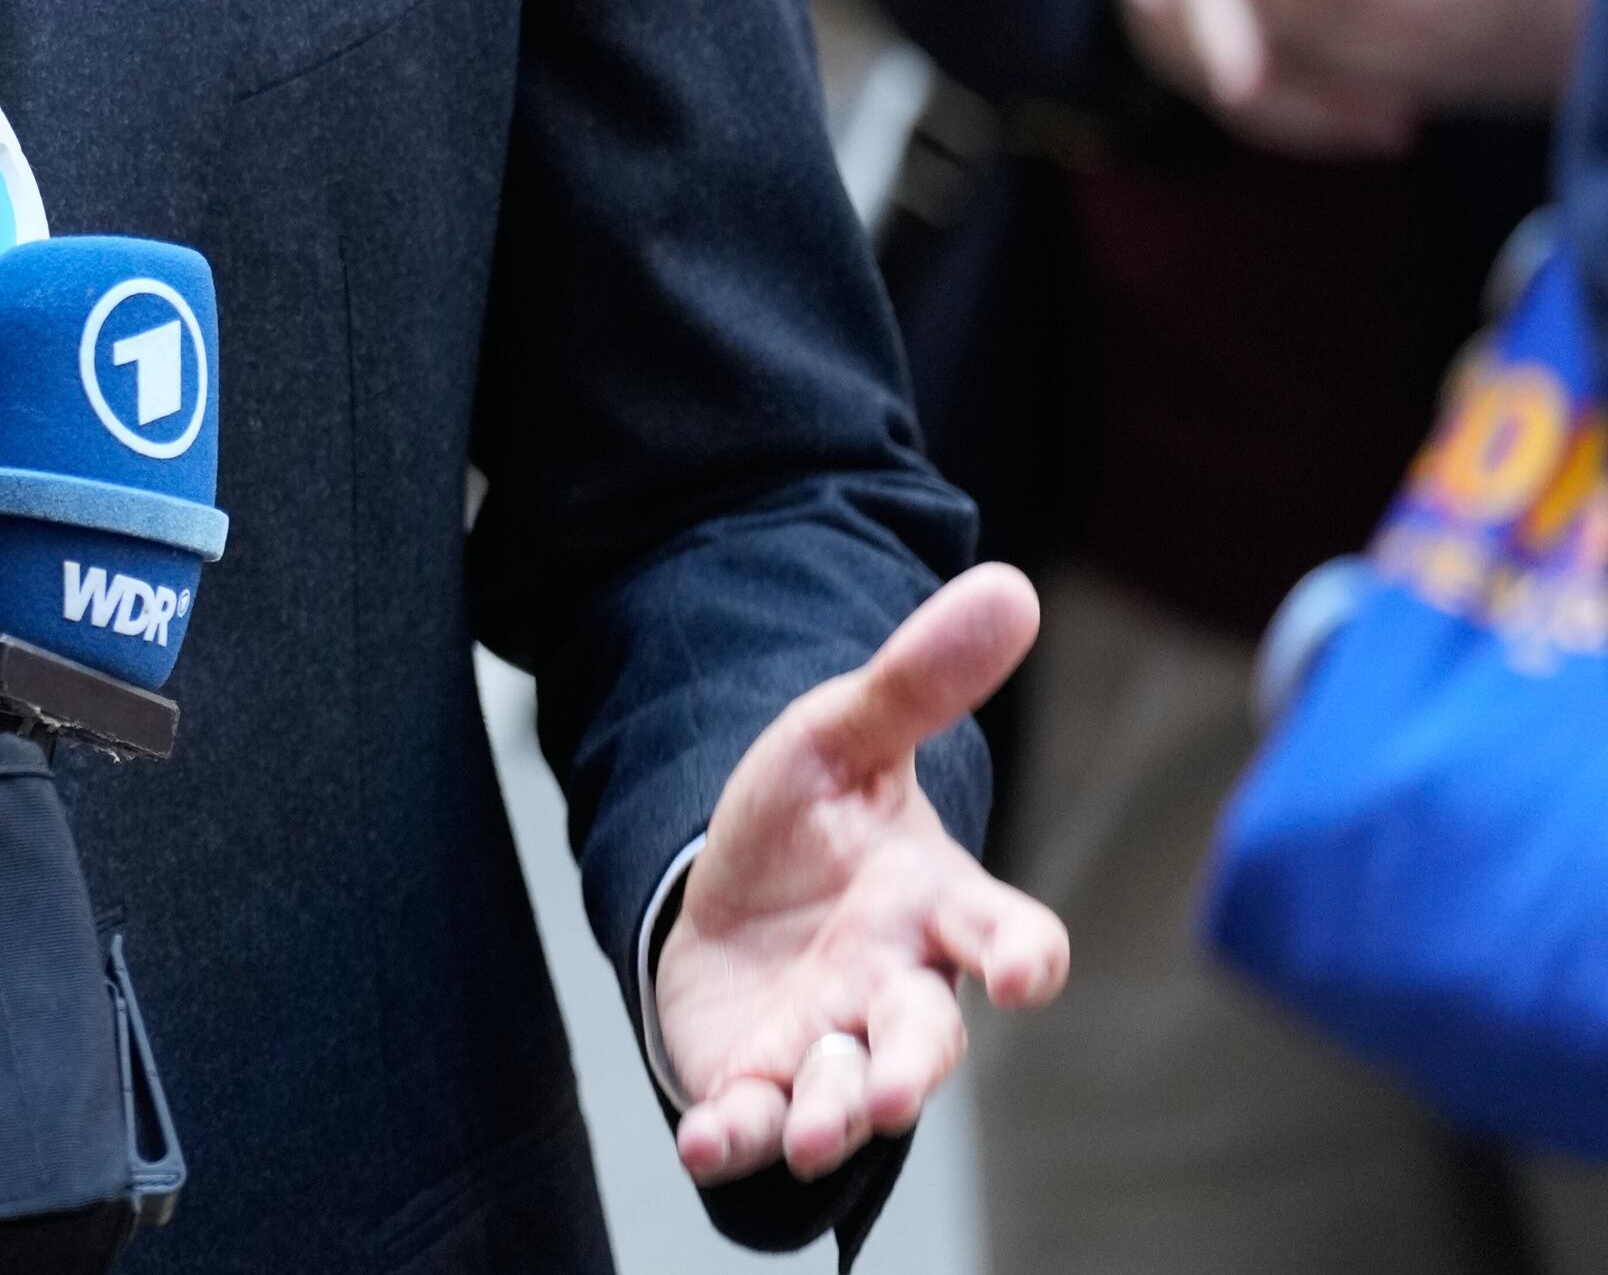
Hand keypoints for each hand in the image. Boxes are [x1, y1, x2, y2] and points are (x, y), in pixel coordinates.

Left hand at [654, 565, 1069, 1185]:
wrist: (732, 896)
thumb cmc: (811, 825)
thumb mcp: (842, 735)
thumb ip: (918, 680)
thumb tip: (1009, 584)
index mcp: (932, 906)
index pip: (1004, 934)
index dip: (1020, 955)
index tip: (1022, 972)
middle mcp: (893, 988)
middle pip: (925, 1041)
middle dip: (913, 1069)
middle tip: (893, 1091)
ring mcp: (829, 1043)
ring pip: (847, 1094)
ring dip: (833, 1116)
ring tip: (813, 1126)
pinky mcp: (758, 1080)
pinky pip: (752, 1120)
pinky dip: (733, 1138)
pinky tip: (703, 1142)